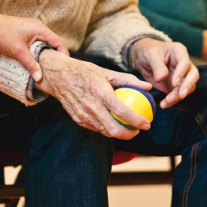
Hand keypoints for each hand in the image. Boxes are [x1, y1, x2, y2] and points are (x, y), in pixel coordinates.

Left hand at [0, 14, 68, 81]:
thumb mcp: (18, 51)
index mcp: (40, 29)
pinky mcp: (27, 31)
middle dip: (56, 55)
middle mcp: (39, 27)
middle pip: (54, 42)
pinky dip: (40, 50)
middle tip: (57, 69)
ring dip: (47, 53)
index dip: (64, 54)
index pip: (59, 42)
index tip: (65, 66)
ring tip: (47, 66)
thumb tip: (40, 77)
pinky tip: (36, 59)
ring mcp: (33, 28)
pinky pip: (38, 42)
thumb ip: (30, 64)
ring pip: (45, 42)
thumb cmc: (3, 34)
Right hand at [34, 49, 152, 139]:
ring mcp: (83, 115)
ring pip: (105, 131)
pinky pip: (95, 128)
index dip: (137, 121)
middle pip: (114, 129)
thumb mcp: (106, 72)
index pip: (122, 111)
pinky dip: (105, 128)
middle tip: (137, 130)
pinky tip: (112, 123)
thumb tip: (147, 86)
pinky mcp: (78, 119)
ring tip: (127, 128)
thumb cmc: (84, 72)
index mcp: (100, 92)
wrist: (58, 76)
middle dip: (129, 134)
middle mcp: (91, 106)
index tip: (147, 123)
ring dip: (118, 133)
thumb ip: (128, 80)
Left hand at [129, 38, 198, 108]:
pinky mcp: (177, 85)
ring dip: (178, 96)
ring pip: (187, 87)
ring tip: (166, 102)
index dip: (181, 73)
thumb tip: (162, 78)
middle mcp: (184, 63)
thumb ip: (157, 66)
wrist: (143, 58)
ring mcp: (182, 75)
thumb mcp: (150, 55)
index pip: (185, 62)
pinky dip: (172, 100)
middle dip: (187, 86)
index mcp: (179, 51)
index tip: (174, 83)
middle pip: (193, 75)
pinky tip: (164, 104)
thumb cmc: (148, 52)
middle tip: (181, 95)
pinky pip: (178, 94)